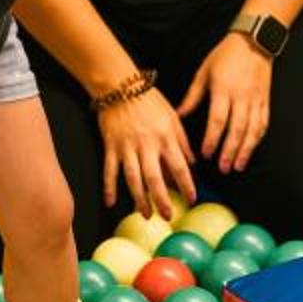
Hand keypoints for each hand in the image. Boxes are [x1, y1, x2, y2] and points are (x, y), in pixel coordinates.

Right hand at [96, 85, 198, 225]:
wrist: (119, 85)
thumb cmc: (148, 99)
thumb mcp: (173, 117)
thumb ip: (182, 141)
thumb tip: (192, 163)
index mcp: (165, 137)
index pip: (179, 166)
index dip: (186, 185)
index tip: (191, 198)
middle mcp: (147, 145)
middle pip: (155, 178)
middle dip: (162, 200)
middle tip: (167, 216)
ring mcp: (127, 147)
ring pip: (133, 179)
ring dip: (139, 199)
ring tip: (145, 214)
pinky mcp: (111, 146)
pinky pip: (110, 170)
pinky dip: (109, 187)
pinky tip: (111, 202)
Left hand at [180, 34, 274, 171]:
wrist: (254, 41)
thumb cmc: (225, 55)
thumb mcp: (203, 73)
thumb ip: (192, 96)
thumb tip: (179, 114)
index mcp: (223, 90)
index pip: (218, 120)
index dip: (212, 139)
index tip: (206, 154)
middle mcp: (241, 97)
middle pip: (236, 130)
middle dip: (229, 151)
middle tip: (222, 168)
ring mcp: (255, 99)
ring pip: (252, 130)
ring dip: (245, 150)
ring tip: (237, 165)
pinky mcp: (265, 100)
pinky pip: (263, 123)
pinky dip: (257, 138)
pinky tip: (251, 149)